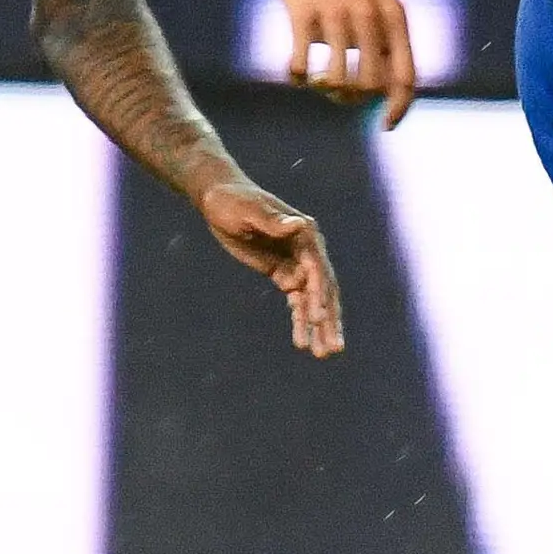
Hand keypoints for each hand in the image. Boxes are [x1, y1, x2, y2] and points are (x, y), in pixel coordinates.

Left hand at [201, 179, 343, 356]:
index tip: (318, 318)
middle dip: (328, 320)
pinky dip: (300, 321)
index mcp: (305, 234)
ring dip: (319, 327)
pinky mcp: (284, 273)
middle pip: (324, 290)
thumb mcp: (248, 210)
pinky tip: (303, 342)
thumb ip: (272, 221)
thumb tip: (299, 225)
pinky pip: (297, 301)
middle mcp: (308, 251)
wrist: (219, 199)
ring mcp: (298, 264)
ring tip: (323, 355)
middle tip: (333, 349)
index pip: (318, 269)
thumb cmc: (232, 200)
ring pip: (313, 300)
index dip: (319, 294)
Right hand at [266, 0, 418, 124]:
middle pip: (370, 86)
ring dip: (327, 91)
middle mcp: (368, 16)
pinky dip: (299, 78)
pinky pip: (302, 64)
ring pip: (337, 80)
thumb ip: (386, 38)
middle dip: (354, 99)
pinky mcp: (302, 12)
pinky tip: (296, 72)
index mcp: (393, 16)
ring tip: (319, 81)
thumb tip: (384, 90)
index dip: (399, 109)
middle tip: (340, 91)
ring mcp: (335, 14)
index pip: (406, 77)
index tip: (385, 127)